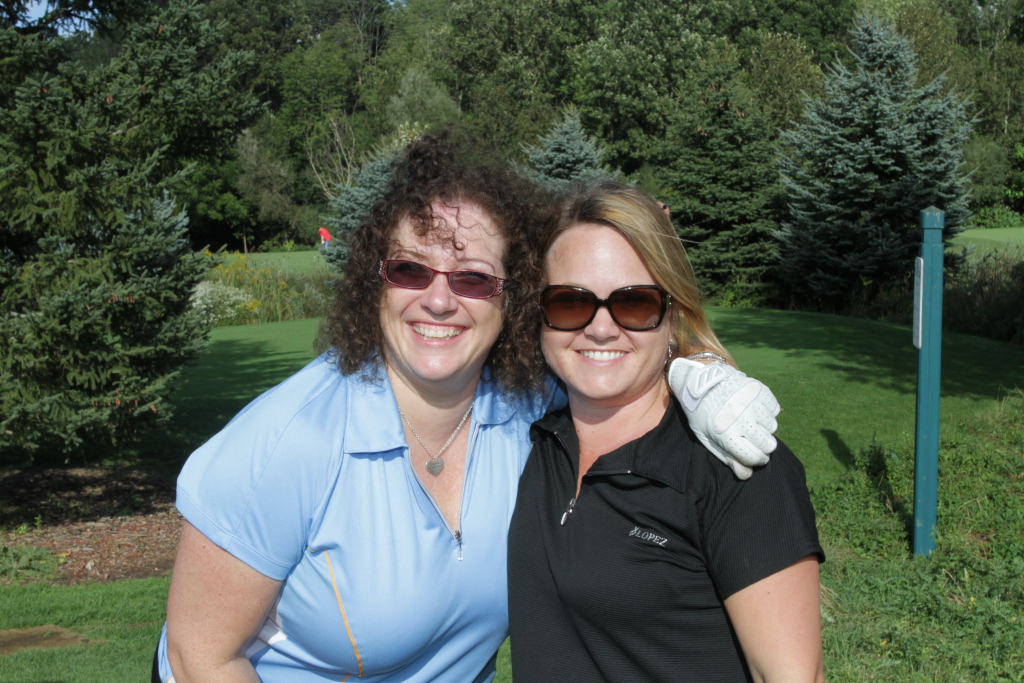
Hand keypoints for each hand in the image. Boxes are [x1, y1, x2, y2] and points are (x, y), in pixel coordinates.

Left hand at [667, 358, 779, 479]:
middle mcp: (741, 418)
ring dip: (764, 427)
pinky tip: (753, 408)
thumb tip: (747, 474)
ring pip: (773, 427)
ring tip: (749, 420)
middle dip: (763, 446)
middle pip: (768, 445)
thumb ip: (727, 457)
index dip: (755, 460)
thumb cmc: (701, 413)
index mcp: (725, 433)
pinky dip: (768, 411)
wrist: (699, 380)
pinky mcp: (759, 389)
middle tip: (752, 440)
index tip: (752, 456)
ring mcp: (751, 402)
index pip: (754, 457)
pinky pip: (775, 409)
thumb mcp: (706, 438)